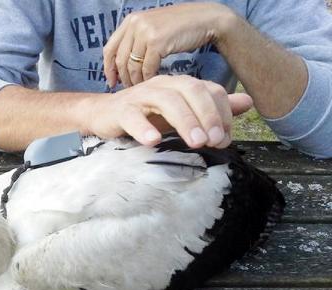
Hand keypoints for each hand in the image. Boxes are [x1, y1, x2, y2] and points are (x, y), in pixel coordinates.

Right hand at [87, 75, 252, 147]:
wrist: (104, 115)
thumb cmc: (145, 115)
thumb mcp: (182, 112)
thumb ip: (212, 108)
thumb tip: (247, 102)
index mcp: (180, 85)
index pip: (209, 91)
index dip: (221, 113)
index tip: (225, 139)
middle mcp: (163, 85)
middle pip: (191, 91)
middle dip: (208, 116)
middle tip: (216, 141)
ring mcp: (141, 96)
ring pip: (167, 101)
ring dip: (185, 121)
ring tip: (196, 142)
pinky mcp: (121, 110)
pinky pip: (133, 116)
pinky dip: (143, 128)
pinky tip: (153, 141)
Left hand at [104, 3, 234, 87]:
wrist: (206, 20)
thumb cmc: (180, 29)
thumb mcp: (153, 29)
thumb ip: (136, 41)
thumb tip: (122, 66)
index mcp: (130, 20)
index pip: (109, 48)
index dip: (108, 69)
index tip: (111, 83)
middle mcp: (135, 24)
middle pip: (120, 60)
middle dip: (123, 78)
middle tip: (129, 90)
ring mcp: (145, 31)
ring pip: (132, 66)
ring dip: (136, 81)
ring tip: (142, 90)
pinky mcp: (157, 41)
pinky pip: (146, 68)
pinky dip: (148, 79)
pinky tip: (153, 84)